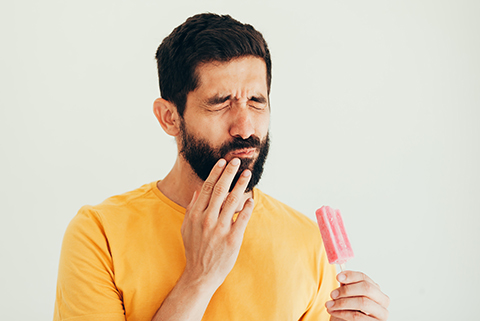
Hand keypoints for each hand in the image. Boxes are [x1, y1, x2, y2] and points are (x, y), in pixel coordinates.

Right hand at [180, 158, 253, 291]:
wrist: (200, 274)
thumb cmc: (194, 250)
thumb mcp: (187, 228)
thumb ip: (191, 209)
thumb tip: (197, 191)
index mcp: (195, 215)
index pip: (206, 188)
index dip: (215, 173)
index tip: (221, 162)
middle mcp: (207, 219)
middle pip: (219, 190)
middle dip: (229, 173)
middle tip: (236, 161)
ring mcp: (220, 229)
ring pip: (232, 201)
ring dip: (240, 185)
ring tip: (247, 174)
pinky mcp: (232, 239)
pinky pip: (242, 218)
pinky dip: (247, 207)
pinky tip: (251, 198)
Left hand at [326, 271, 389, 320]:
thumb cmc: (349, 309)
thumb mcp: (348, 296)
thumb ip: (347, 286)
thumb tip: (342, 275)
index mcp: (376, 290)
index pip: (364, 278)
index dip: (351, 276)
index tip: (338, 277)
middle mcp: (383, 301)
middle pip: (366, 288)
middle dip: (347, 290)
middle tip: (332, 294)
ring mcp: (381, 314)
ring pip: (362, 302)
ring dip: (342, 303)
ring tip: (329, 304)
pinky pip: (357, 316)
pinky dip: (342, 313)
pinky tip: (333, 311)